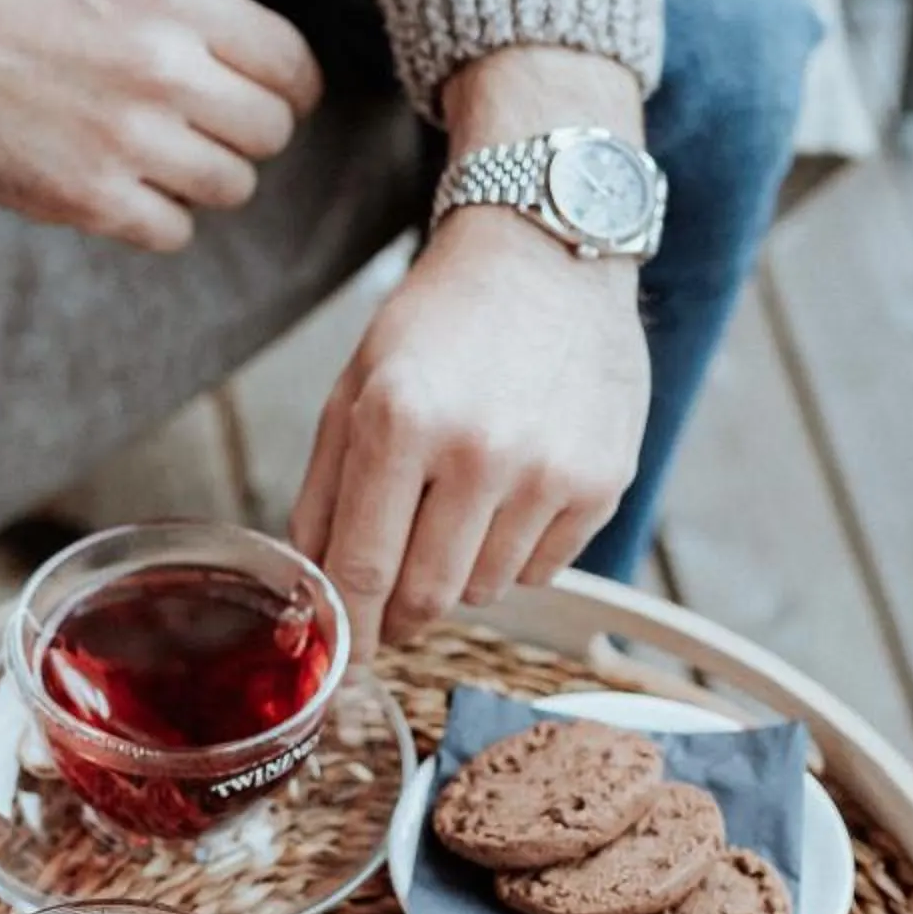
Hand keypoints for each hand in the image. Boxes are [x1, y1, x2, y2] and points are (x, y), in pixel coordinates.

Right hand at [0, 0, 322, 252]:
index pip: (292, 66)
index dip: (291, 83)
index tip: (264, 88)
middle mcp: (160, 69)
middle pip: (271, 132)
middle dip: (250, 127)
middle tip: (208, 119)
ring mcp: (126, 141)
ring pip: (232, 186)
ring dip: (208, 174)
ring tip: (164, 150)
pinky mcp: (87, 198)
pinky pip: (175, 231)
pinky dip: (161, 216)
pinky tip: (127, 183)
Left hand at [290, 46, 651, 651]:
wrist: (549, 255)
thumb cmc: (440, 322)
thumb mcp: (356, 387)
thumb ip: (324, 491)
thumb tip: (311, 586)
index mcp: (400, 420)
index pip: (364, 569)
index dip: (348, 630)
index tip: (342, 658)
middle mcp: (479, 450)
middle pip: (427, 596)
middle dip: (400, 613)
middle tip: (393, 601)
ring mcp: (549, 470)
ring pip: (485, 588)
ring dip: (459, 572)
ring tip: (460, 509)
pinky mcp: (602, 482)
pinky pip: (544, 569)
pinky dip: (515, 554)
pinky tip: (511, 496)